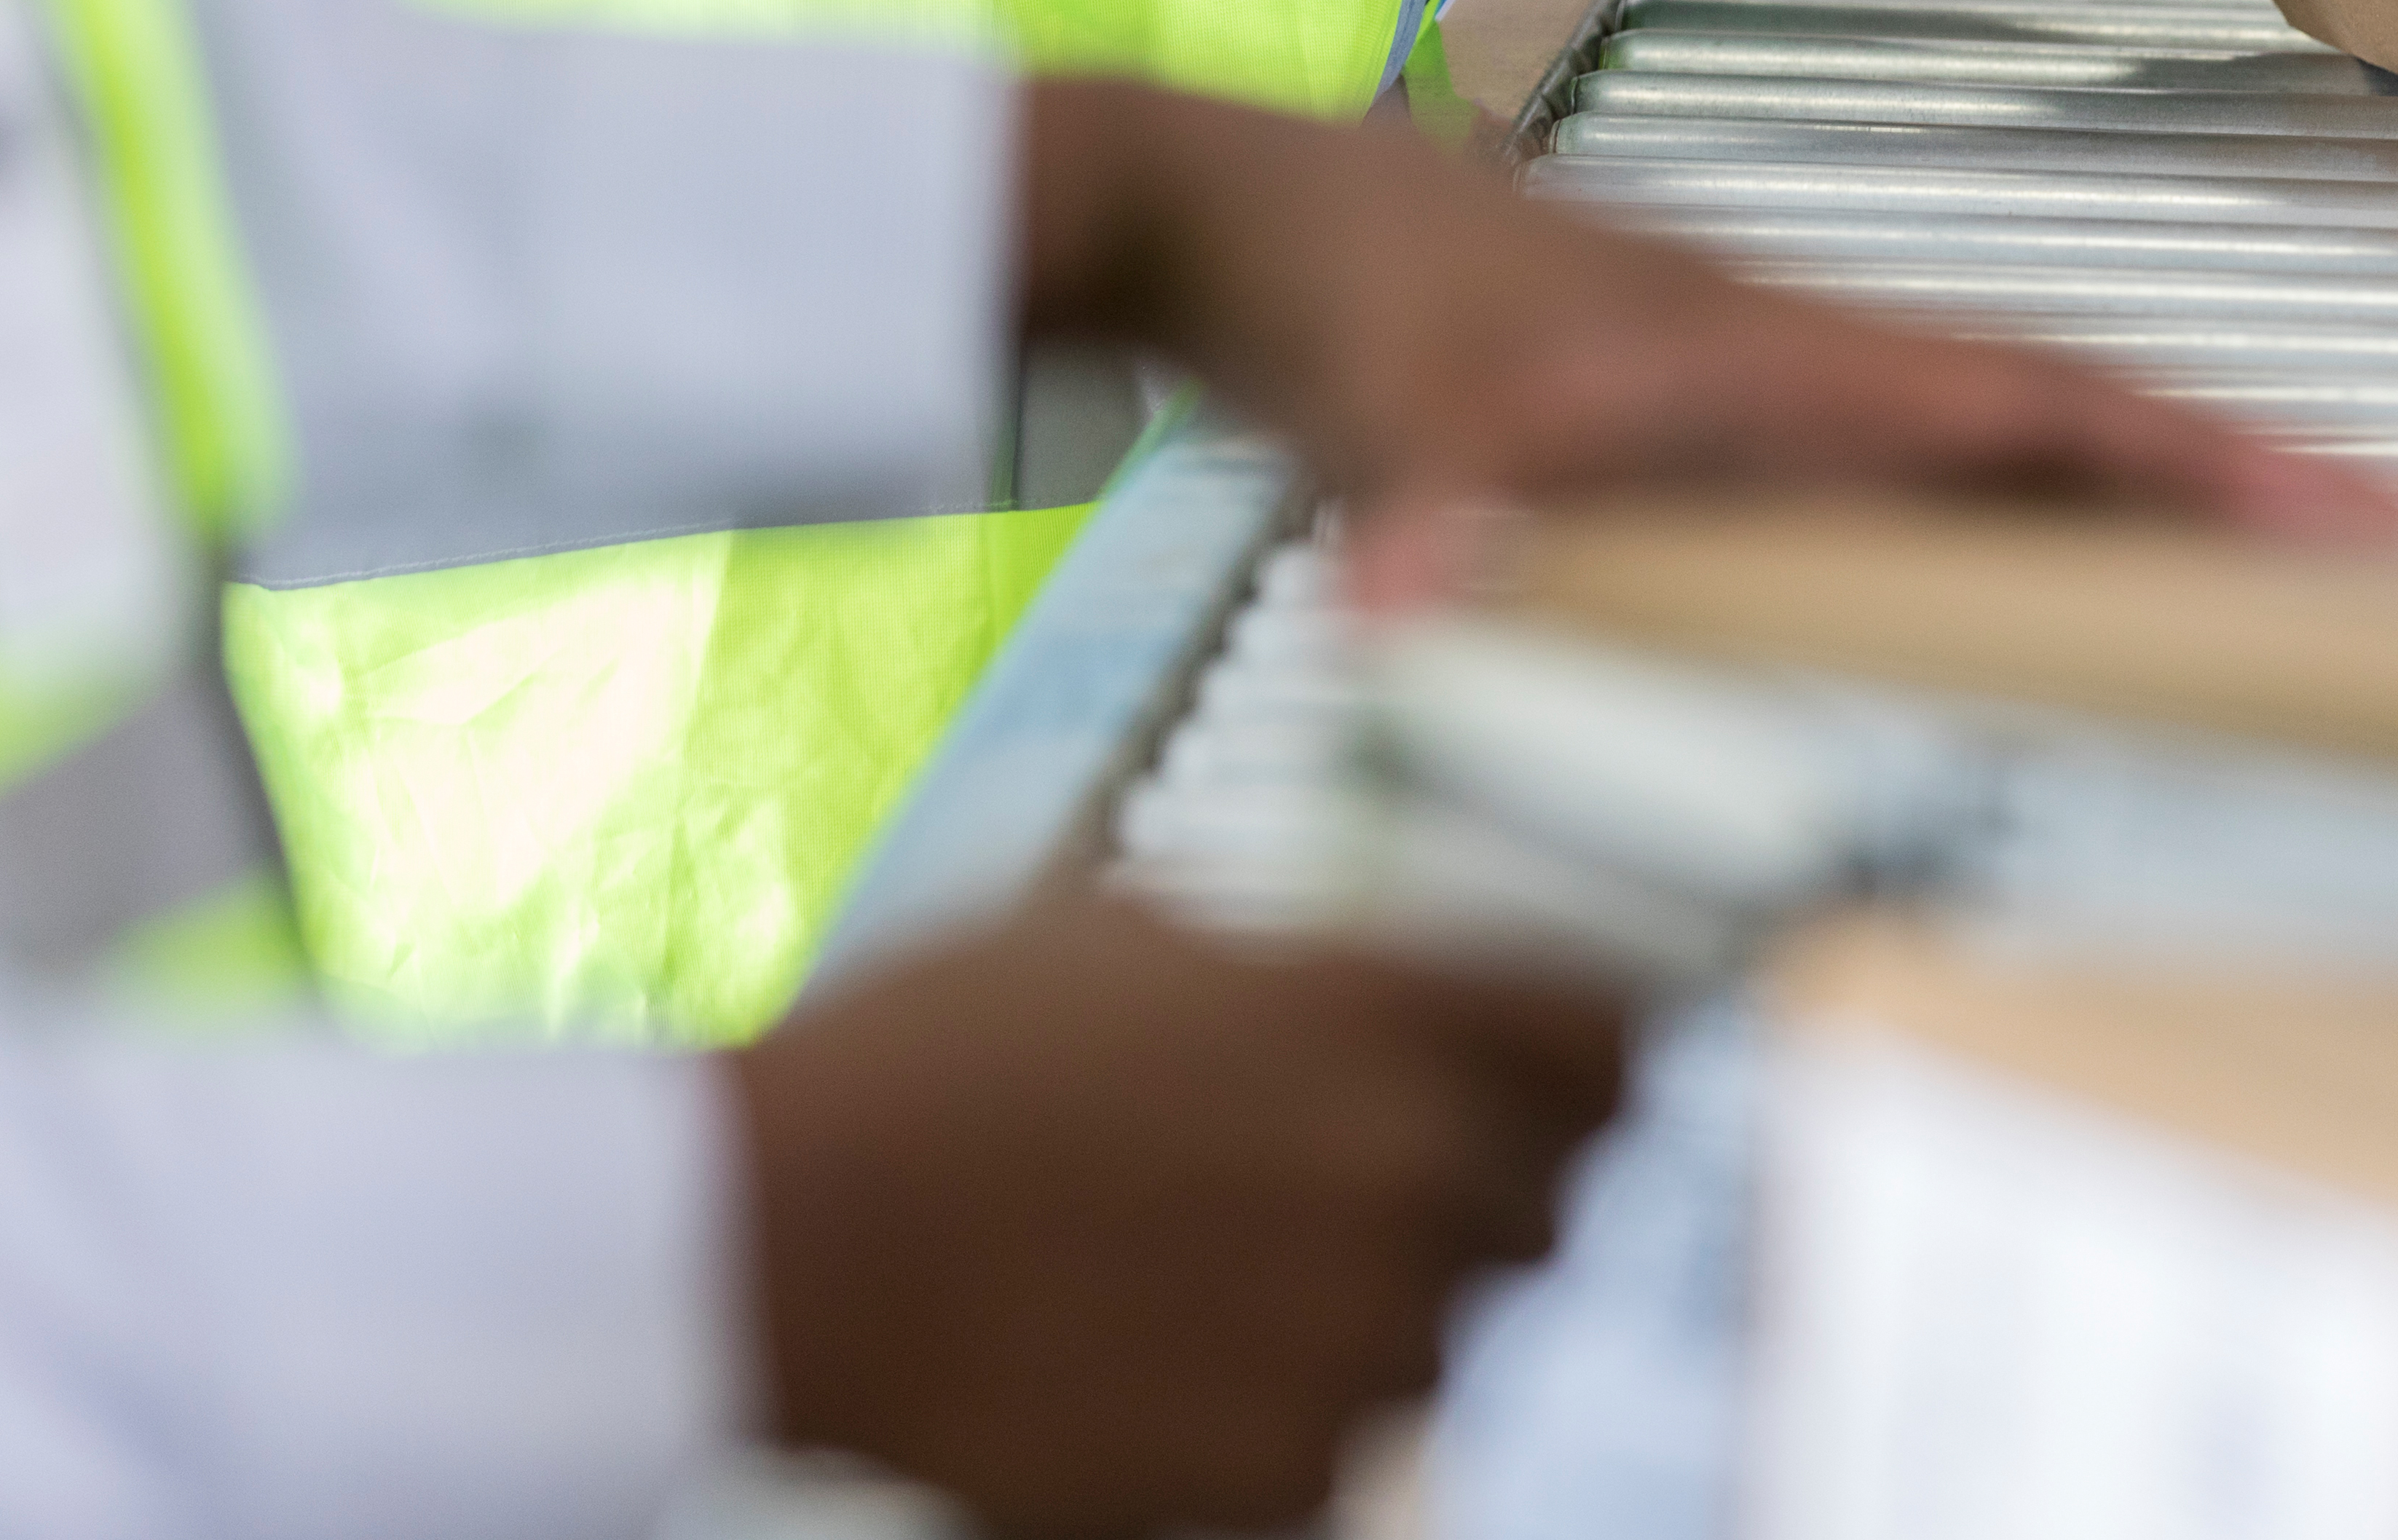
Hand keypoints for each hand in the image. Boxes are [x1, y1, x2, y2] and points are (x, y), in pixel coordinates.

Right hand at [731, 896, 1628, 1538]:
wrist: (783, 1233)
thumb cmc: (934, 1054)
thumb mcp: (1139, 932)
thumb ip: (1305, 971)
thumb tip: (1391, 993)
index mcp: (1386, 1006)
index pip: (1614, 1037)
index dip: (1597, 1060)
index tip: (1571, 1081)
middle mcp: (1408, 1161)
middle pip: (1557, 1199)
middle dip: (1476, 1193)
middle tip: (1350, 1190)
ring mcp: (1358, 1325)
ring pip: (1451, 1332)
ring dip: (1374, 1308)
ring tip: (1210, 1273)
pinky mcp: (1288, 1463)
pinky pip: (1347, 1438)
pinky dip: (1279, 1411)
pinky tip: (1160, 1357)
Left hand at [1017, 81, 2397, 555]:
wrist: (1245, 206)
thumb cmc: (1337, 304)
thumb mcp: (1385, 430)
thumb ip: (1424, 526)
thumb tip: (1417, 611)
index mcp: (1767, 354)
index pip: (2024, 410)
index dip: (2190, 462)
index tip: (2345, 503)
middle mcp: (1795, 346)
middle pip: (2056, 409)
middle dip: (2226, 472)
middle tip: (2393, 539)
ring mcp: (1759, 365)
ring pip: (1994, 424)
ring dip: (2135, 481)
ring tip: (2270, 559)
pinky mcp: (1708, 395)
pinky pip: (1909, 452)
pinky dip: (2009, 498)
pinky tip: (2034, 566)